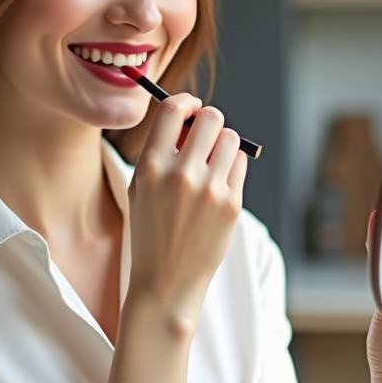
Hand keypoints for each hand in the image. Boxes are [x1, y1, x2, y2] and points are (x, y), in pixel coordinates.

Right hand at [126, 94, 247, 324]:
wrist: (166, 280)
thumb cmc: (151, 231)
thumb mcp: (141, 188)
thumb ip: (161, 151)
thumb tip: (191, 117)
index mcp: (152, 167)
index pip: (173, 110)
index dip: (187, 102)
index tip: (191, 108)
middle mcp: (181, 175)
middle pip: (211, 118)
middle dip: (209, 121)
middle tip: (205, 135)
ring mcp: (210, 191)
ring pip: (231, 138)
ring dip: (223, 143)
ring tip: (213, 161)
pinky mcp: (231, 205)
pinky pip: (240, 164)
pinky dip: (233, 166)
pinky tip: (220, 182)